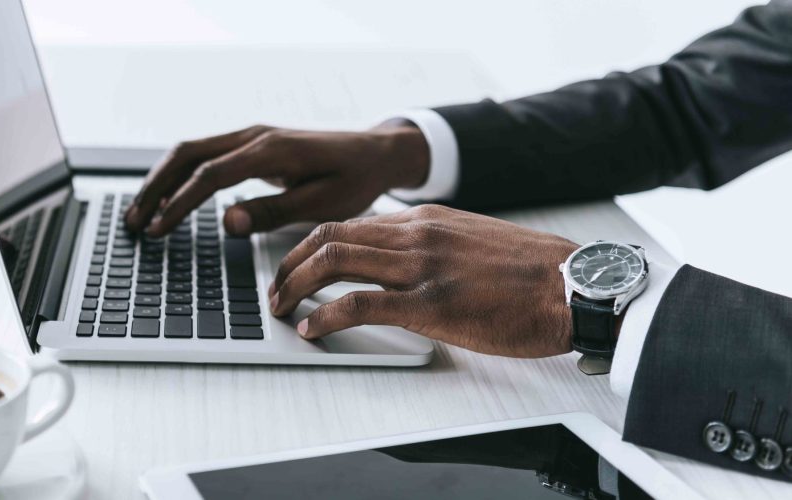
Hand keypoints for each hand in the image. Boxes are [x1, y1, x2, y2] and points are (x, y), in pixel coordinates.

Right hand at [124, 120, 429, 236]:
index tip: (157, 230)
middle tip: (134, 223)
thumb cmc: (354, 179)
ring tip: (141, 213)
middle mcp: (253, 136)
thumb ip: (273, 212)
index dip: (178, 204)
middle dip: (155, 188)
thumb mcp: (322, 204)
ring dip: (161, 180)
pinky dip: (178, 175)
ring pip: (189, 151)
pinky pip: (203, 154)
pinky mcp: (250, 144)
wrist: (375, 153)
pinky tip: (167, 198)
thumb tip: (227, 222)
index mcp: (269, 150)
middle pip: (186, 154)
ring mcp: (250, 136)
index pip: (208, 176)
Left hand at [270, 205, 579, 357]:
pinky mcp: (429, 303)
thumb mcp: (475, 240)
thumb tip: (405, 260)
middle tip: (277, 289)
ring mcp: (420, 266)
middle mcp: (416, 234)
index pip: (351, 222)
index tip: (298, 266)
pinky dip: (324, 317)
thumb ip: (436, 244)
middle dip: (291, 263)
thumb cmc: (534, 272)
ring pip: (333, 261)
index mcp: (426, 219)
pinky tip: (312, 330)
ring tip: (282, 309)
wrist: (576, 286)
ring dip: (295, 286)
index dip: (313, 245)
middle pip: (329, 235)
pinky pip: (357, 304)